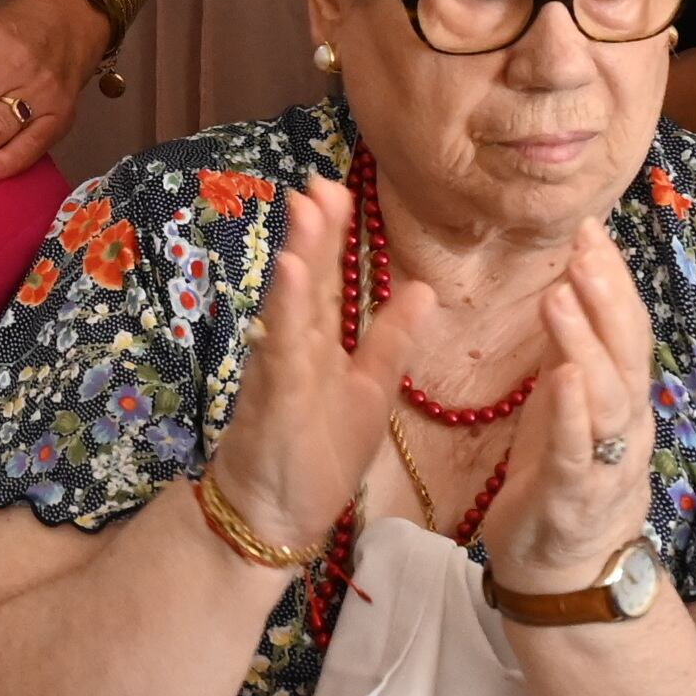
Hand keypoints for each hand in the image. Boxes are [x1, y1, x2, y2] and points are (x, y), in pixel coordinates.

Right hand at [201, 174, 423, 559]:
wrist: (272, 515)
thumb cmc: (315, 456)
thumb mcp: (369, 392)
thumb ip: (390, 342)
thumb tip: (423, 290)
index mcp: (320, 345)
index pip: (327, 279)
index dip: (333, 234)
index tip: (337, 187)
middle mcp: (296, 347)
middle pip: (308, 278)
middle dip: (315, 229)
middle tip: (318, 180)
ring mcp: (282, 370)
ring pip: (293, 304)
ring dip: (300, 255)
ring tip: (306, 208)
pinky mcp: (276, 398)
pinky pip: (283, 349)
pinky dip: (287, 311)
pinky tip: (292, 275)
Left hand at [478, 223, 663, 600]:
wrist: (564, 570)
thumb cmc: (563, 475)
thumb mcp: (568, 401)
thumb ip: (574, 348)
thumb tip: (573, 279)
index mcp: (622, 398)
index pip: (625, 328)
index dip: (612, 278)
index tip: (589, 229)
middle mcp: (626, 425)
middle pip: (625, 352)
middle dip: (606, 296)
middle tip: (583, 246)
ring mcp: (607, 462)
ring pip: (605, 396)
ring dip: (585, 344)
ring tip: (561, 297)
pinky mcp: (573, 498)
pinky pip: (579, 453)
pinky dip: (572, 415)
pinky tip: (560, 378)